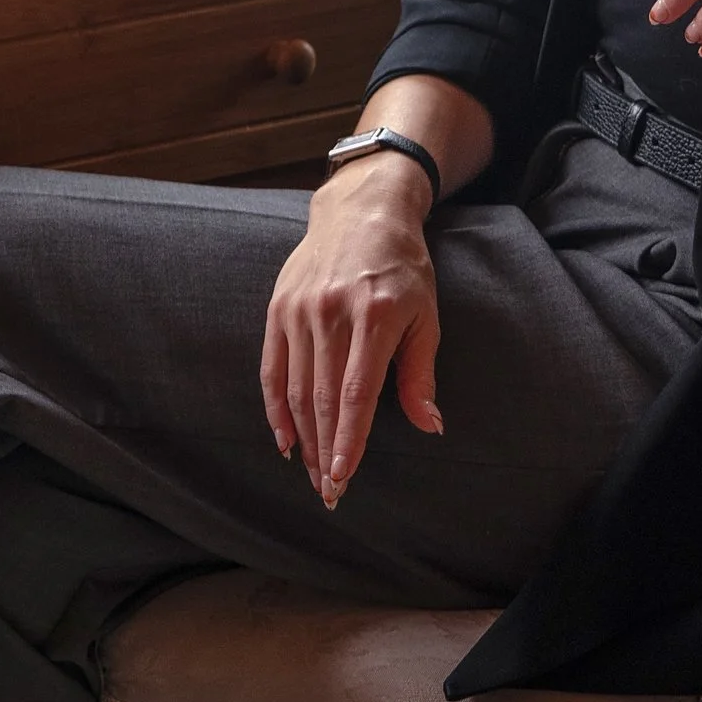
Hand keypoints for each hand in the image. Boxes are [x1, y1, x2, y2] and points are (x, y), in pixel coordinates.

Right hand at [260, 156, 444, 507]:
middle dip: (325, 450)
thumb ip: (421, 373)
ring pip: (295, 388)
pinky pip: (272, 368)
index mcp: (375, 314)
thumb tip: (430, 427)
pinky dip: (275, 408)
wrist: (362, 208)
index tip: (345, 475)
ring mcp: (300, 308)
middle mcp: (332, 311)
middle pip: (321, 397)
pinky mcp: (279, 307)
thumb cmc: (404, 266)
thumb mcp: (426, 313)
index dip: (349, 438)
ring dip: (303, 438)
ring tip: (313, 474)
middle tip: (331, 492)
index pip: (356, 391)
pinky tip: (285, 440)